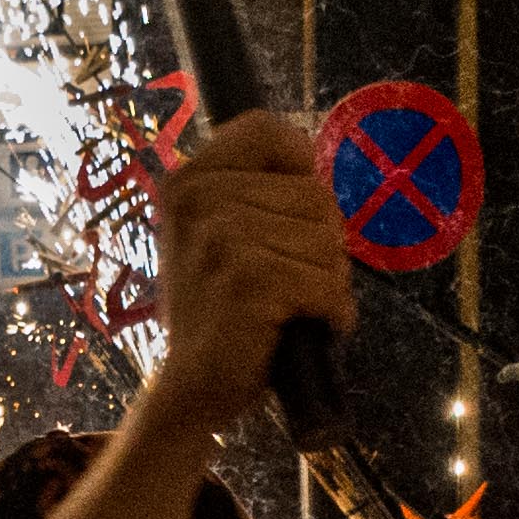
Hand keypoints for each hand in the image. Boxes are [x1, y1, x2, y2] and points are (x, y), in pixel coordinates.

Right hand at [136, 110, 351, 438]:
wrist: (192, 389)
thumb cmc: (219, 312)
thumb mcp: (217, 235)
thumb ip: (252, 190)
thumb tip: (310, 156)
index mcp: (187, 181)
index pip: (266, 129)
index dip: (298, 165)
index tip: (290, 212)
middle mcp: (197, 199)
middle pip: (315, 195)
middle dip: (321, 245)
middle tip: (285, 284)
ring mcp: (221, 238)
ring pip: (327, 241)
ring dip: (327, 284)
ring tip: (288, 309)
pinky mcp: (249, 280)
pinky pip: (328, 285)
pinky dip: (331, 315)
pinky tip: (299, 331)